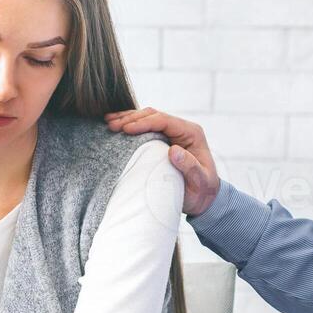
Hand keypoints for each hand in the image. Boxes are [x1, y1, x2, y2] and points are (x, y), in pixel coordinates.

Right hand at [103, 108, 220, 216]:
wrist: (204, 198)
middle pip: (153, 115)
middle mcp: (181, 129)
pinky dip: (130, 126)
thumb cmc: (202, 191)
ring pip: (147, 118)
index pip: (164, 121)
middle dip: (131, 119)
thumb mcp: (200, 181)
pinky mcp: (162, 140)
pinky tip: (116, 126)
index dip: (144, 123)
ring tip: (109, 122)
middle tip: (112, 126)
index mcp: (191, 133)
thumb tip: (174, 151)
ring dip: (127, 119)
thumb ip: (190, 167)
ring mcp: (171, 133)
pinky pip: (144, 128)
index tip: (126, 130)